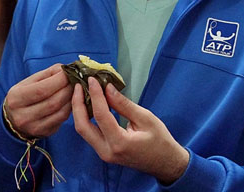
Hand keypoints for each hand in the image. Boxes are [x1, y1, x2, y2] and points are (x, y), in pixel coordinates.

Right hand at [4, 63, 72, 138]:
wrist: (14, 120)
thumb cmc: (24, 96)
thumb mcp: (29, 82)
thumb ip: (47, 73)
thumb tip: (65, 69)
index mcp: (16, 98)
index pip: (42, 89)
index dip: (59, 80)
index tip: (69, 72)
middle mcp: (23, 116)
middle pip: (53, 101)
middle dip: (68, 88)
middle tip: (75, 80)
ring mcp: (34, 127)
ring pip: (60, 112)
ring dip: (72, 98)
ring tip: (75, 89)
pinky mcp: (44, 133)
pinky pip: (62, 119)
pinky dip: (70, 108)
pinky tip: (72, 100)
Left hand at [72, 78, 188, 183]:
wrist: (166, 164)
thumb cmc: (160, 141)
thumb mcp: (146, 118)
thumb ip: (123, 104)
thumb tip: (107, 88)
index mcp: (119, 143)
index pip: (101, 115)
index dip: (95, 95)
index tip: (92, 80)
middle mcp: (106, 151)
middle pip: (82, 125)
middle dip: (77, 104)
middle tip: (78, 86)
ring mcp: (103, 153)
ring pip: (82, 130)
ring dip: (79, 110)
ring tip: (81, 92)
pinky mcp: (102, 151)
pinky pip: (88, 133)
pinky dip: (85, 117)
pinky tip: (87, 104)